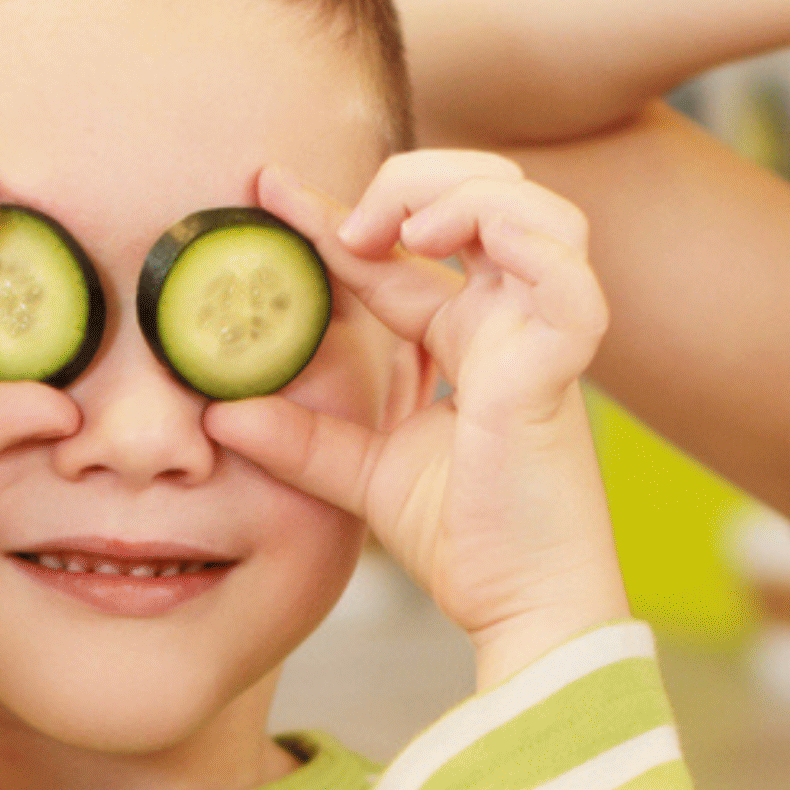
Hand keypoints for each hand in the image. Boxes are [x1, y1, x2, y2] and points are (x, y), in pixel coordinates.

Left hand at [206, 154, 626, 686]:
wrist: (521, 612)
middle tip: (352, 222)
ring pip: (539, 213)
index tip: (266, 188)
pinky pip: (569, 279)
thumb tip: (220, 412)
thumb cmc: (469, 545)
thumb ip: (300, 439)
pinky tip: (454, 241)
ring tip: (405, 225)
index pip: (400, 249)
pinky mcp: (559, 372)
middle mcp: (509, 324)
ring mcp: (541, 340)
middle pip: (487, 195)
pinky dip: (524, 240)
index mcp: (467, 337)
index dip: (334, 212)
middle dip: (418, 177)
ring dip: (466, 194)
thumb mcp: (361, 477)